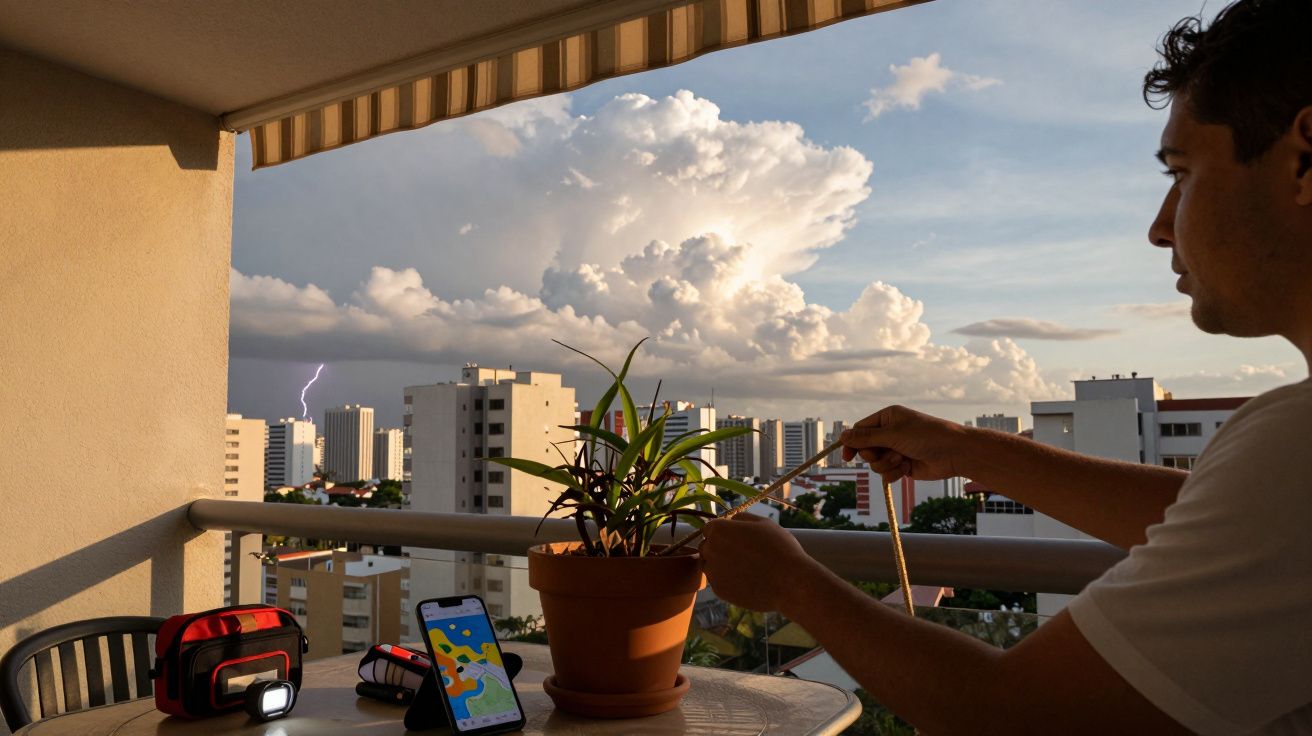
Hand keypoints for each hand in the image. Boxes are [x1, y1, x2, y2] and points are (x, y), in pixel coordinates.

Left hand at [697, 515, 817, 612]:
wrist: (789, 582)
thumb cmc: (779, 547)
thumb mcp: (763, 523)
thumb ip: (742, 518)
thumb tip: (731, 520)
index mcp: (718, 530)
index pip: (709, 528)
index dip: (723, 532)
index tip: (736, 538)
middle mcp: (710, 550)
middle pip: (707, 547)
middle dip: (719, 548)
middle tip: (742, 553)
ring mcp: (713, 572)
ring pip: (711, 566)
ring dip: (722, 565)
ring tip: (747, 568)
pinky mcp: (719, 591)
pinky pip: (720, 582)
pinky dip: (729, 581)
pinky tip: (748, 580)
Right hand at [841, 405, 969, 484]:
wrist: (954, 453)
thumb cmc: (926, 436)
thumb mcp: (892, 434)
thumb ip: (866, 437)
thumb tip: (842, 436)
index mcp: (887, 418)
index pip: (860, 430)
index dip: (852, 443)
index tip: (847, 457)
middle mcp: (890, 433)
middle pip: (865, 449)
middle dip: (874, 455)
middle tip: (887, 453)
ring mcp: (896, 450)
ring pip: (875, 464)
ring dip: (886, 465)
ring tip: (902, 460)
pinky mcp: (902, 466)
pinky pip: (886, 474)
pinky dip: (894, 473)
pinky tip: (907, 469)